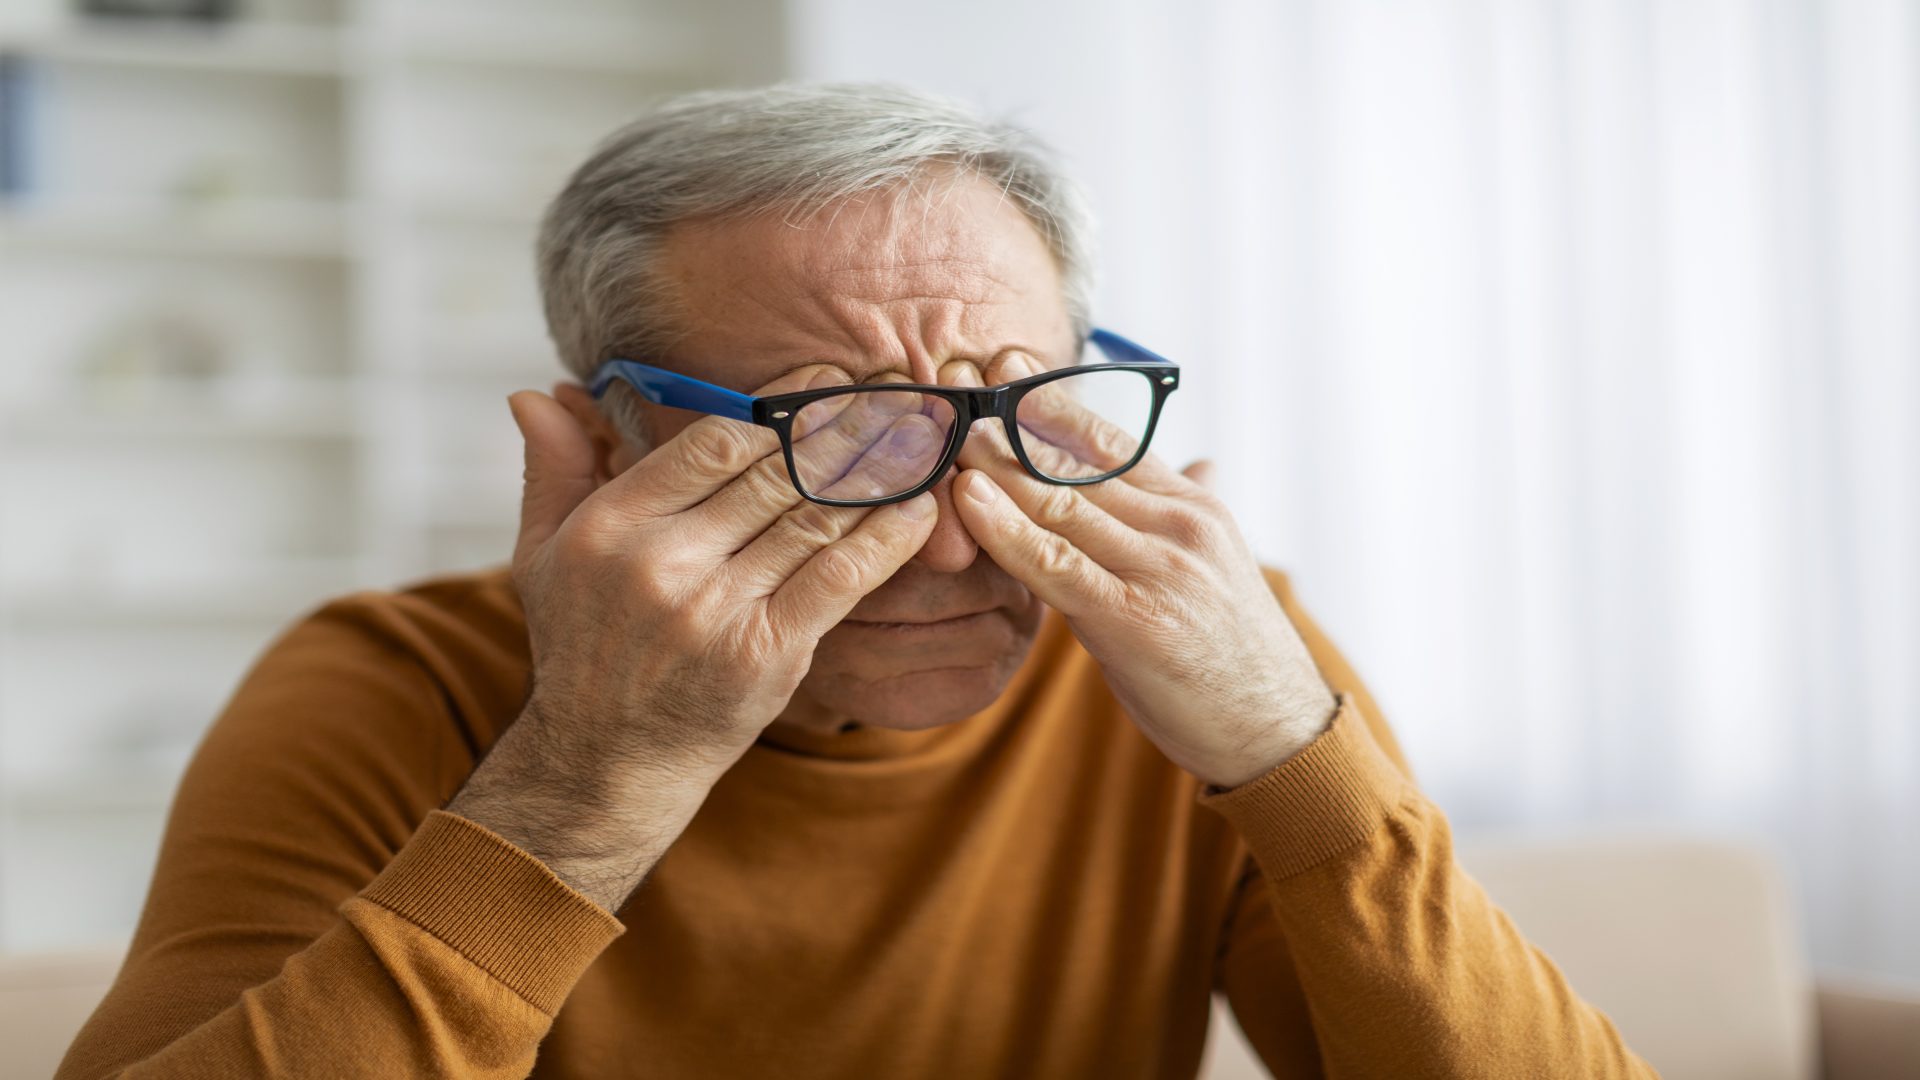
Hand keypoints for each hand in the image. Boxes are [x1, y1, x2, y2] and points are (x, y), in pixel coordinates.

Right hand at [449, 365, 940, 908]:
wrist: (608, 761)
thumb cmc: (583, 648)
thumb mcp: (543, 556)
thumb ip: (554, 469)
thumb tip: (535, 393)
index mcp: (613, 526)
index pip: (715, 443)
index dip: (776, 413)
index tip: (819, 387)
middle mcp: (665, 563)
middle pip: (775, 474)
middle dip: (839, 434)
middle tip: (888, 403)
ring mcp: (720, 610)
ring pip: (815, 518)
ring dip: (874, 476)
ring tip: (915, 443)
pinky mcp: (769, 653)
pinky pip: (841, 577)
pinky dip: (887, 540)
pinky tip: (921, 509)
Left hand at [949, 354, 1336, 788]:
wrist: (1277, 730)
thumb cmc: (1236, 652)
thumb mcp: (1220, 564)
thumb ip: (1190, 509)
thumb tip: (1203, 459)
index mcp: (1195, 505)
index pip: (1113, 438)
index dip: (1051, 401)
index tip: (1005, 366)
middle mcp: (1179, 525)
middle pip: (1078, 461)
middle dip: (1010, 424)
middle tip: (954, 387)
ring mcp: (1159, 570)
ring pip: (1061, 502)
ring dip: (996, 466)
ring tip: (947, 435)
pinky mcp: (1134, 620)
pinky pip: (1056, 565)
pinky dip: (1006, 529)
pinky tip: (968, 500)